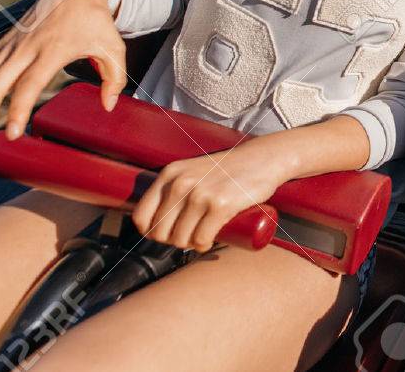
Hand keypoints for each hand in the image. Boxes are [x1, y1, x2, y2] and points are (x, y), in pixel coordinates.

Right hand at [0, 0, 126, 150]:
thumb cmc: (96, 22)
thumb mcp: (114, 47)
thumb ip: (114, 78)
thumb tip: (107, 106)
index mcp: (52, 49)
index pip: (29, 84)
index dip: (19, 109)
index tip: (15, 134)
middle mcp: (23, 48)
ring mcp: (8, 47)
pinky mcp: (1, 47)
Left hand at [131, 142, 283, 251]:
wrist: (262, 159)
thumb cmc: (227, 169)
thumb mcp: (192, 170)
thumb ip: (174, 187)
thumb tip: (154, 221)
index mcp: (170, 174)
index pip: (142, 216)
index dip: (151, 232)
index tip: (166, 233)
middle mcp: (181, 183)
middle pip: (160, 232)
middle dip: (172, 241)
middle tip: (188, 236)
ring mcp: (200, 194)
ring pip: (180, 239)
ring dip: (190, 244)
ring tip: (201, 237)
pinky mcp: (221, 205)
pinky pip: (201, 239)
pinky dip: (203, 245)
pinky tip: (209, 240)